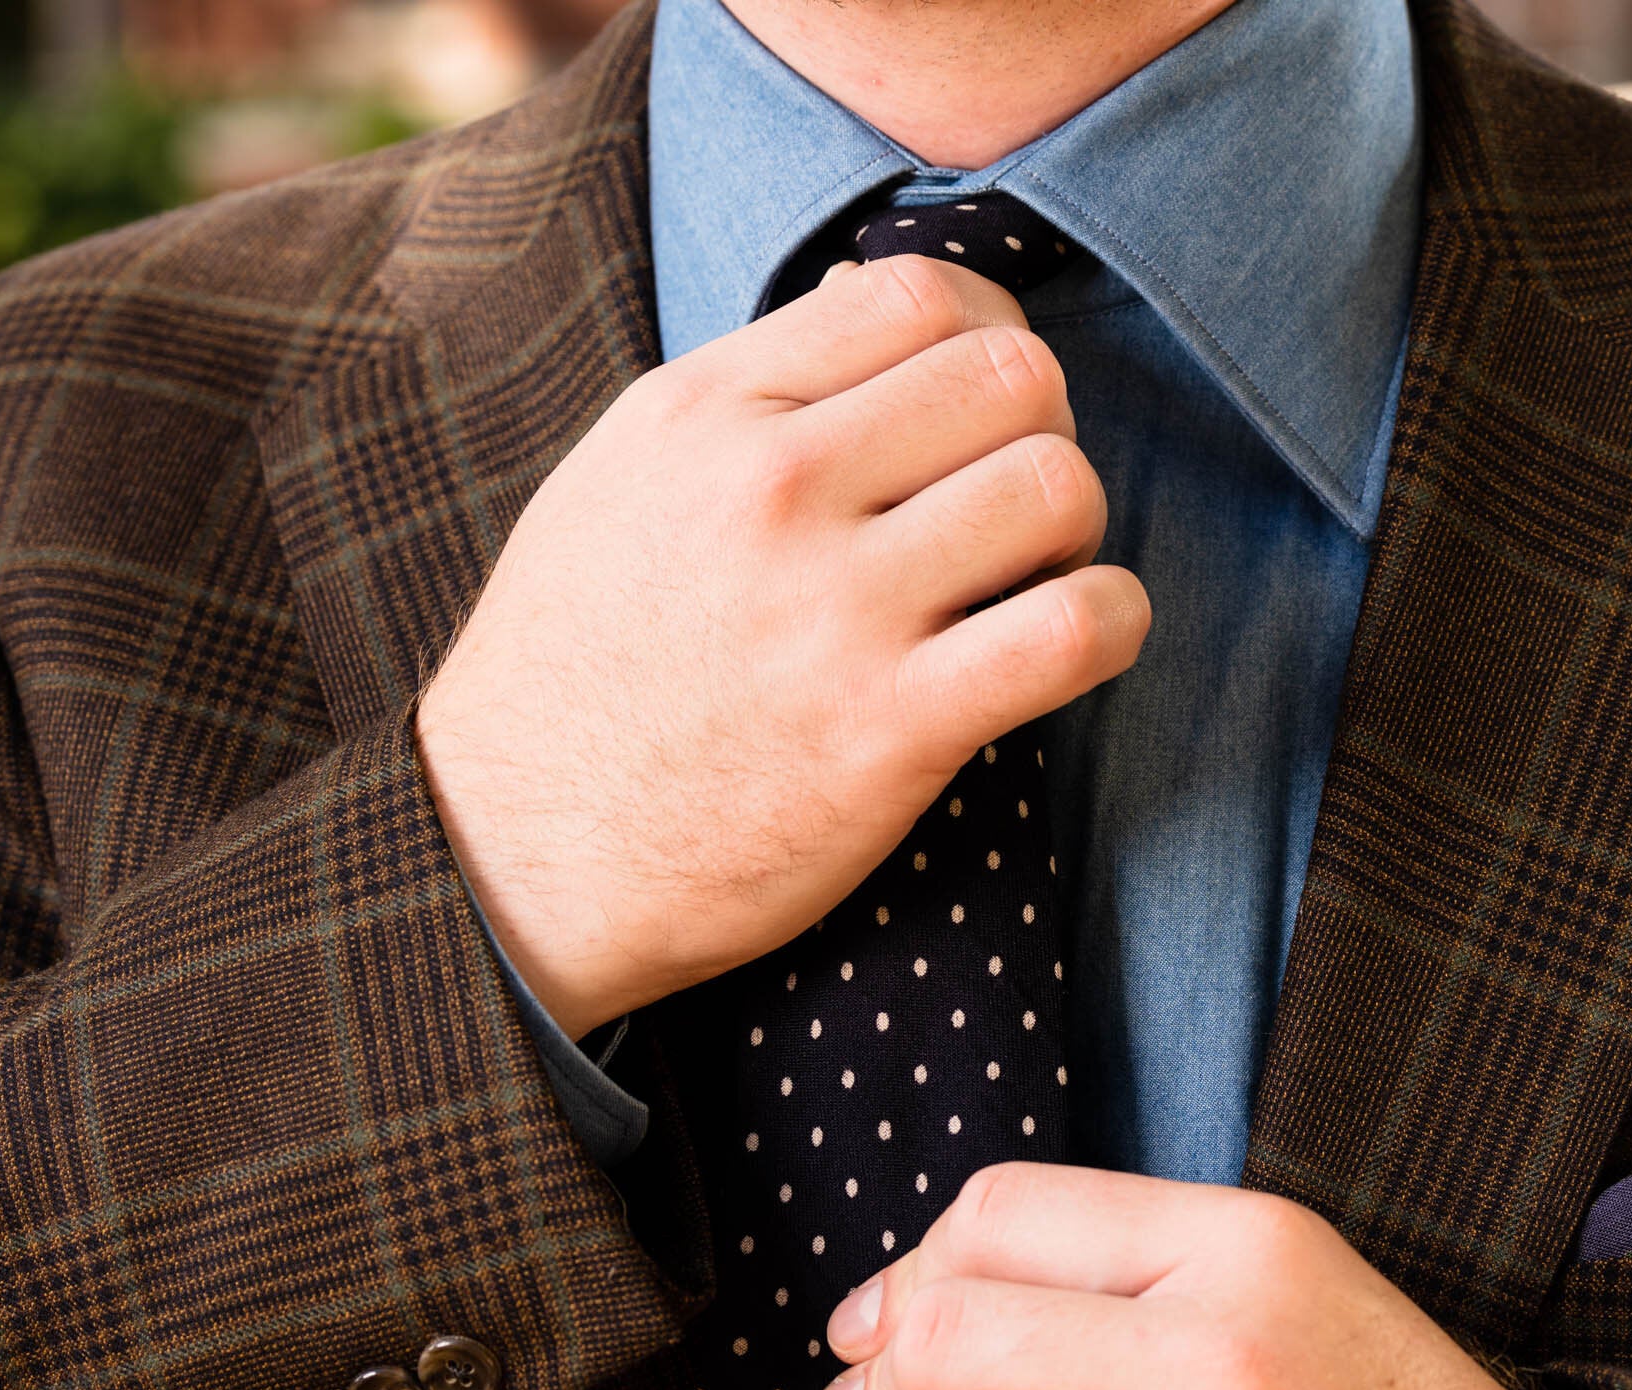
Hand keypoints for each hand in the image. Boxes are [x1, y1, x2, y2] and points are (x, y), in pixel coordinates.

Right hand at [415, 256, 1151, 1038]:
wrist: (519, 856)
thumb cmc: (576, 670)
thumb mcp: (621, 482)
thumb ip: (744, 392)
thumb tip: (870, 297)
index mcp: (707, 412)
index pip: (920, 292)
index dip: (989, 338)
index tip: (978, 412)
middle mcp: (772, 487)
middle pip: (1014, 378)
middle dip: (1042, 433)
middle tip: (1013, 509)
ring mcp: (834, 610)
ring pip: (1059, 487)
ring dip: (1077, 532)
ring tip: (1034, 581)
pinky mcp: (890, 729)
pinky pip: (1076, 627)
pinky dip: (1112, 622)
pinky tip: (1078, 642)